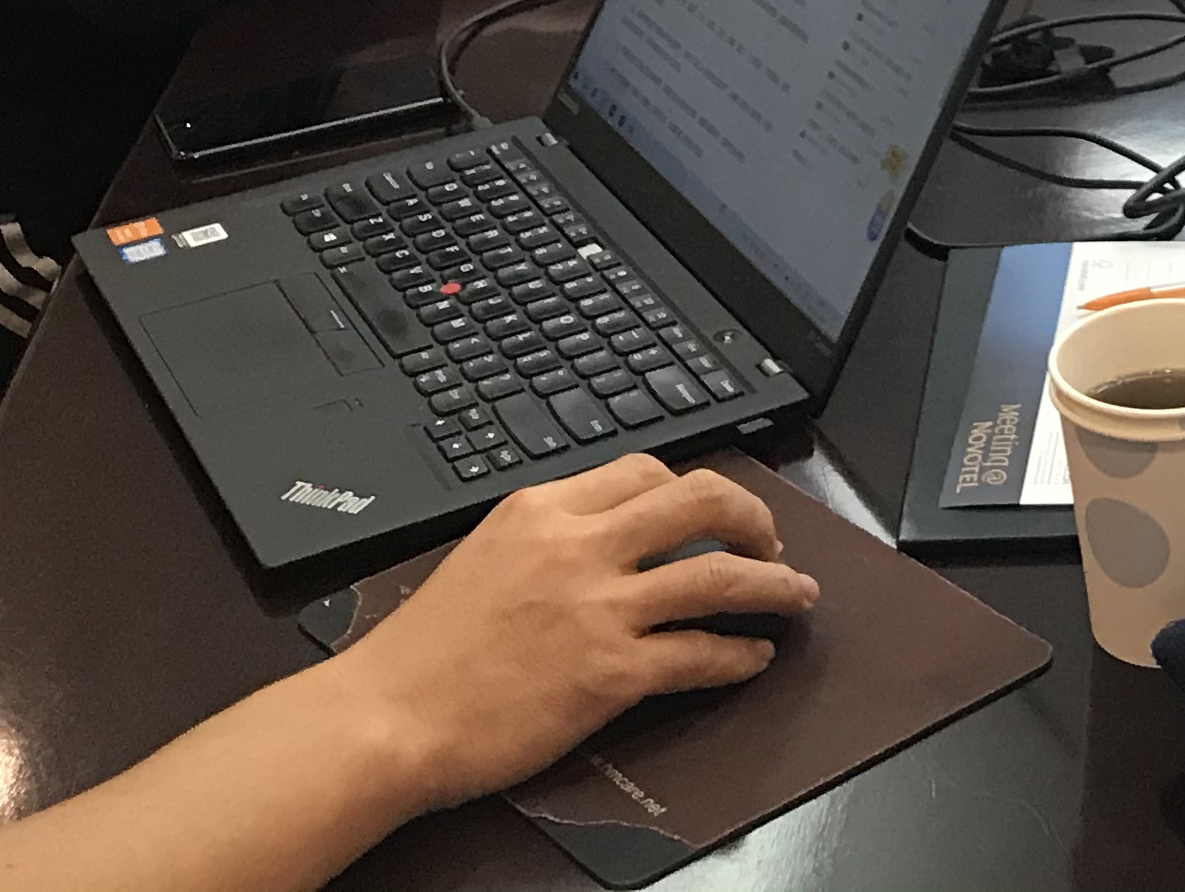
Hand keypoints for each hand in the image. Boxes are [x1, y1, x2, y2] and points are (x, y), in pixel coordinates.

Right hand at [328, 459, 817, 811]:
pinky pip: (699, 652)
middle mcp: (578, 546)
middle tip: (772, 540)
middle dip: (751, 517)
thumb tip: (605, 540)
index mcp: (542, 509)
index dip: (692, 487)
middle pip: (699, 501)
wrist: (388, 716)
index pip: (643, 469)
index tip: (712, 508)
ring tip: (795, 594)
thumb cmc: (422, 651)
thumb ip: (546, 539)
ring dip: (772, 584)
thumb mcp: (483, 556)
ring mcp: (599, 608)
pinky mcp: (609, 672)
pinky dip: (738, 655)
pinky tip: (751, 658)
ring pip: (718, 575)